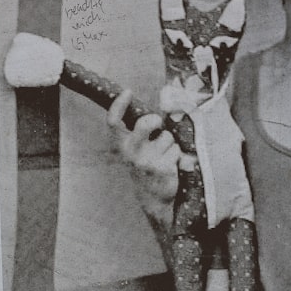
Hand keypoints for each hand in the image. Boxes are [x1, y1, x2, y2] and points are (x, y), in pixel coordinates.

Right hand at [107, 90, 179, 212]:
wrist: (152, 199)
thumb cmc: (145, 167)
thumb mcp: (135, 151)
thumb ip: (139, 133)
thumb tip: (159, 105)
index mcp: (121, 146)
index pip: (113, 122)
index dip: (118, 105)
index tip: (127, 92)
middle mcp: (131, 153)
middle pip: (145, 124)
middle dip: (155, 120)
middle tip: (157, 124)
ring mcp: (146, 160)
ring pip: (167, 137)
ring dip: (170, 144)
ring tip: (164, 155)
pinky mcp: (162, 167)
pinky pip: (176, 150)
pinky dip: (176, 155)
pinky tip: (170, 165)